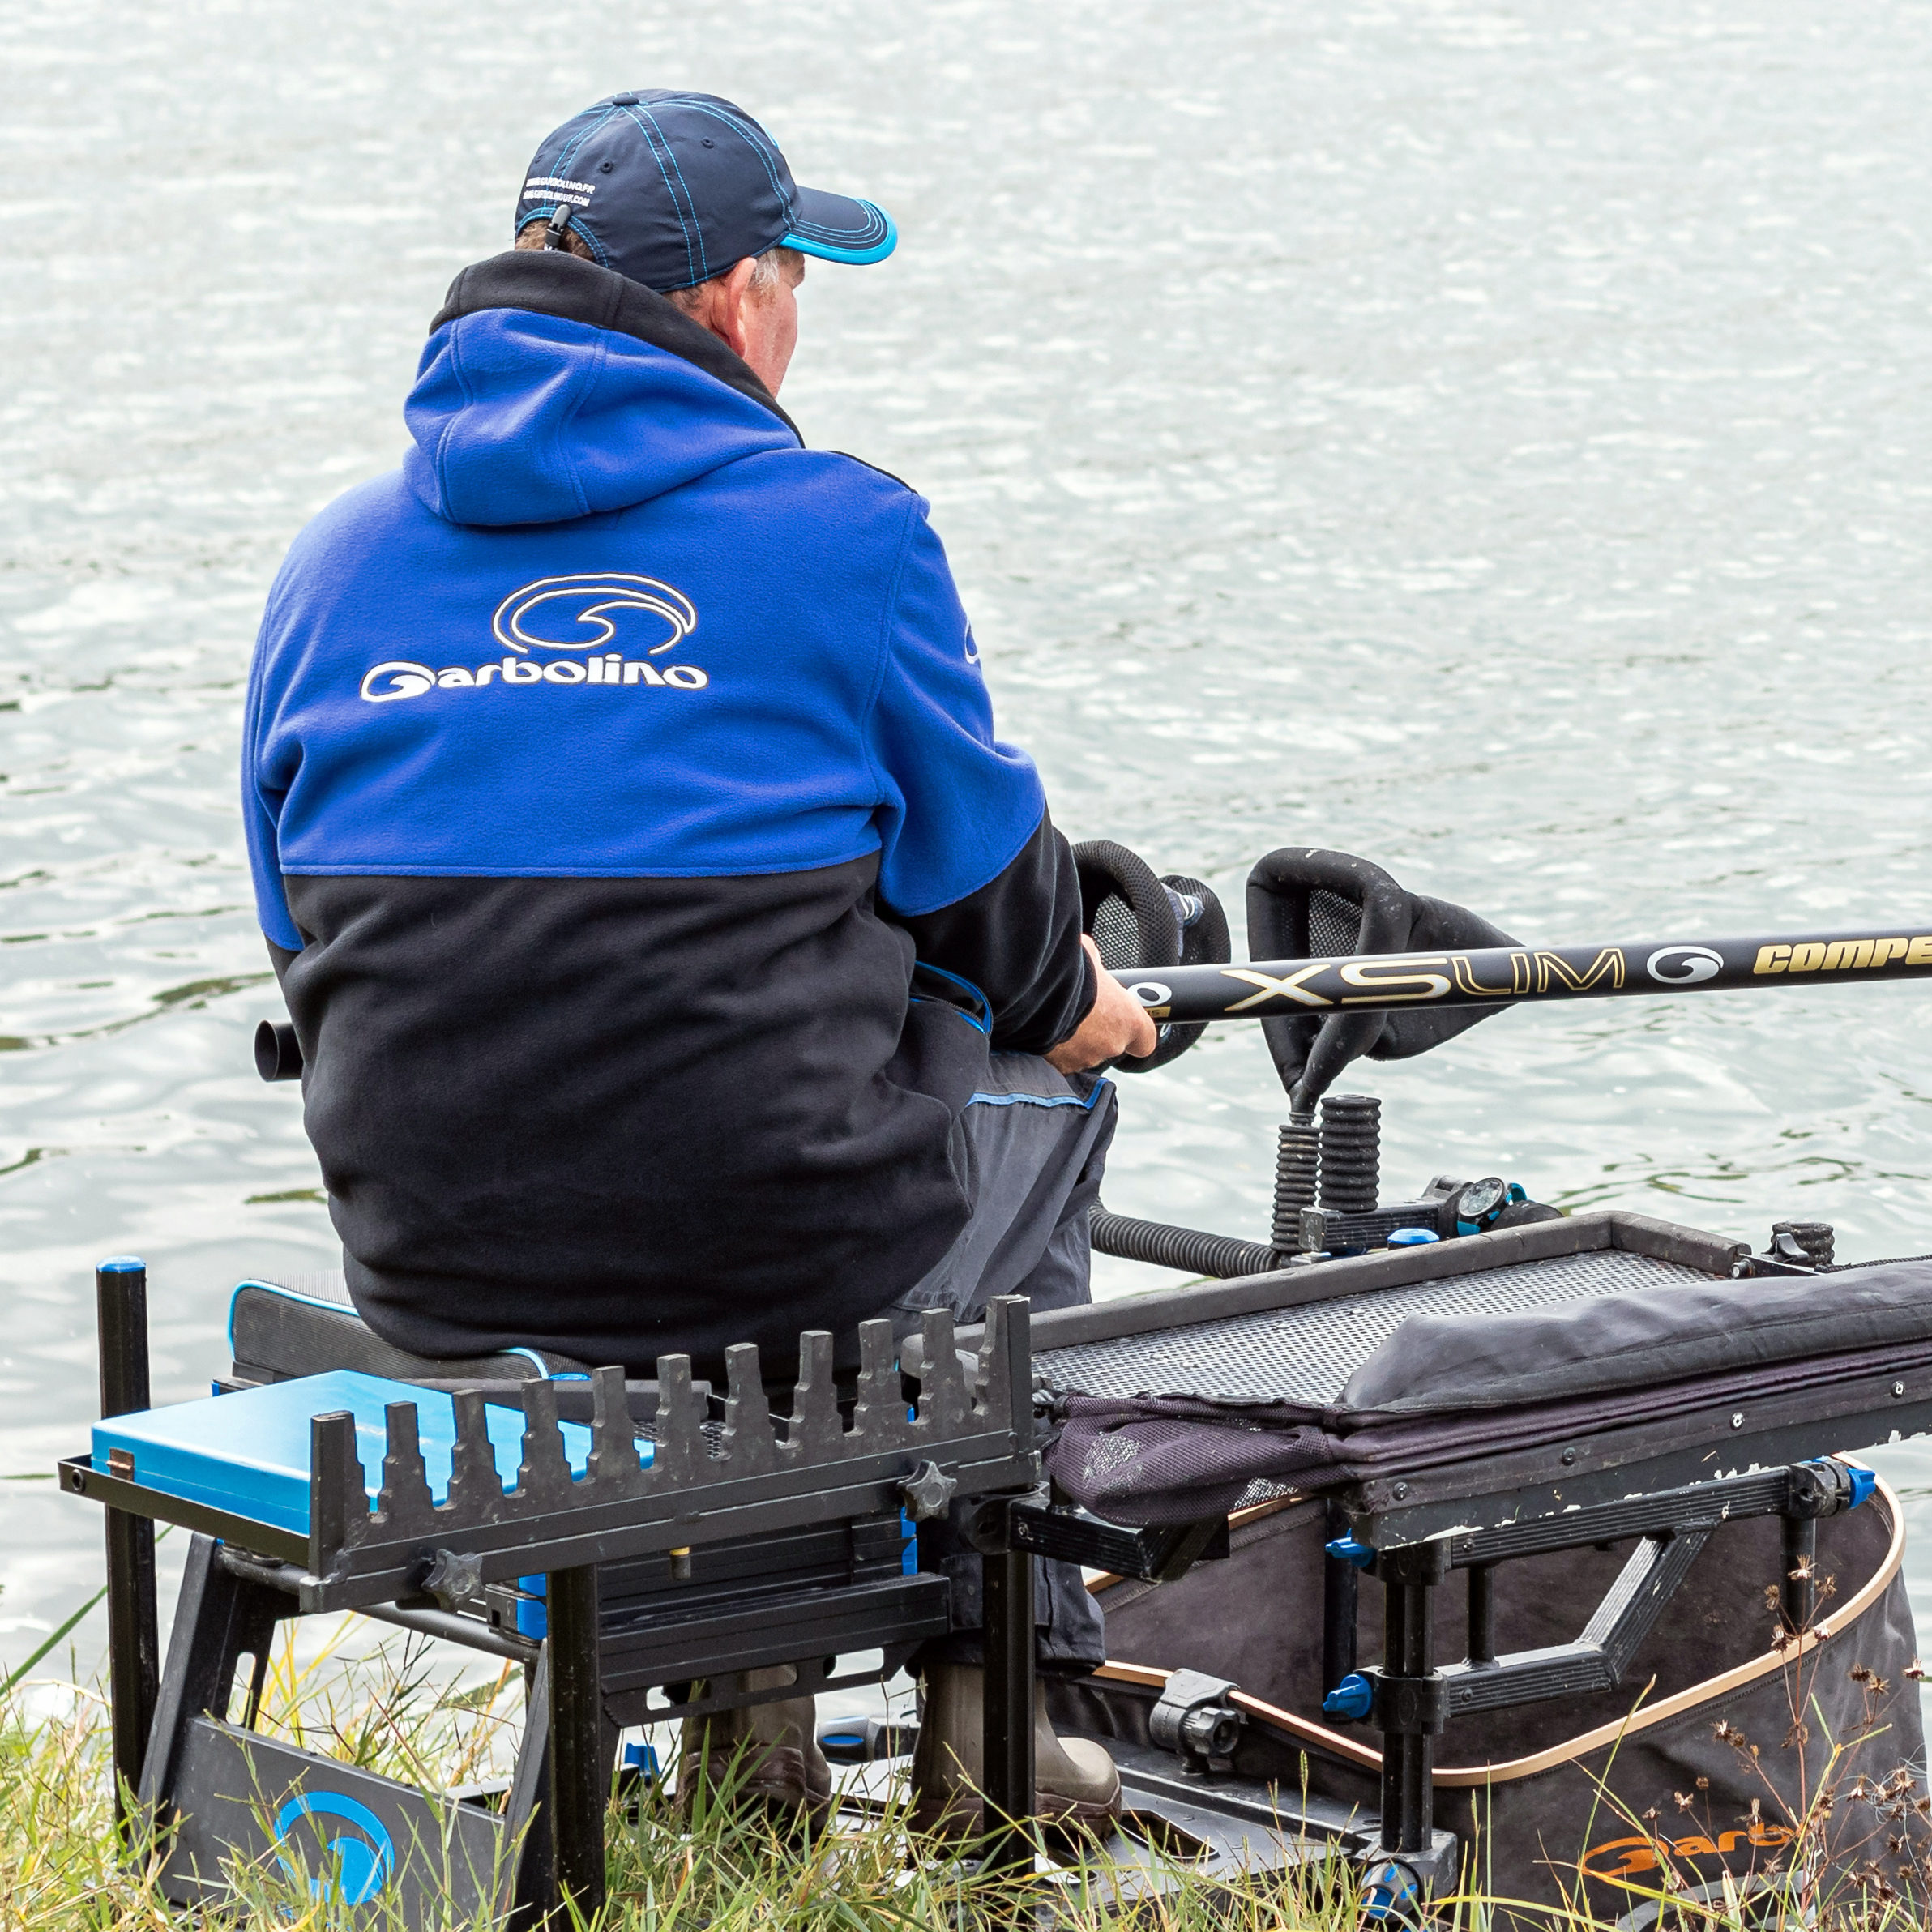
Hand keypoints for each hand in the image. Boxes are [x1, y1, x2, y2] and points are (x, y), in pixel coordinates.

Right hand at [1046, 935, 1160, 1072]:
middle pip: (1109, 1044)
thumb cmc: (1067, 973)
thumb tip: (1090, 957)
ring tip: (1057, 1017)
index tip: (1122, 1022)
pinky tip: (1044, 1029)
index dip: (1134, 1033)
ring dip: (1074, 1039)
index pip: (1145, 1041)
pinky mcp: (1060, 1068)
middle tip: (1079, 1009)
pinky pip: (1060, 1060)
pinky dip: (1054, 1049)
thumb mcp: (1089, 954)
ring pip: (1083, 1052)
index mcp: (1128, 1020)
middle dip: (1096, 1030)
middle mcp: (1111, 1045)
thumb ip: (1097, 964)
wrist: (1034, 994)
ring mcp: (1085, 1059)